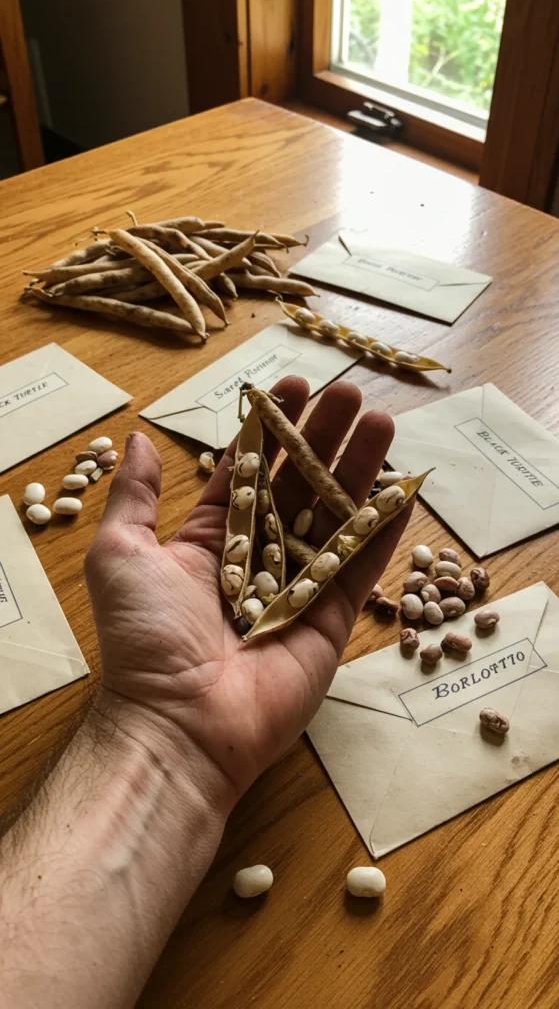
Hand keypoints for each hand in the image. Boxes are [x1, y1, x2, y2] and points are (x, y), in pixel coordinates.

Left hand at [85, 377, 410, 811]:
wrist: (181, 723)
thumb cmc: (145, 638)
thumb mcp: (120, 552)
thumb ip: (135, 495)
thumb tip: (137, 439)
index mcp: (208, 540)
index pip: (247, 471)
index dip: (272, 429)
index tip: (294, 386)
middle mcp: (256, 558)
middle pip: (298, 486)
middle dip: (323, 438)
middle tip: (348, 394)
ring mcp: (297, 588)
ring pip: (334, 517)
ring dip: (359, 470)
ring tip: (380, 422)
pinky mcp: (331, 619)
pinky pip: (360, 567)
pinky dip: (382, 530)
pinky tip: (401, 489)